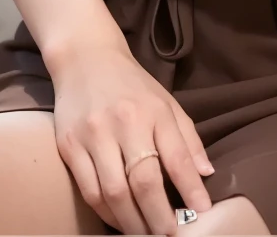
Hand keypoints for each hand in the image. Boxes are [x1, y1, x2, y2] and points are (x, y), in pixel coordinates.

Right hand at [50, 41, 214, 235]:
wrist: (85, 58)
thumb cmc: (131, 85)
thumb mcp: (166, 102)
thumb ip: (187, 138)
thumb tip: (206, 174)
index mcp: (154, 111)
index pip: (176, 157)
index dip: (190, 189)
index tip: (202, 212)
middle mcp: (124, 122)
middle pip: (143, 181)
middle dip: (159, 217)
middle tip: (170, 235)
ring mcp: (94, 134)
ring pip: (114, 192)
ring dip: (132, 222)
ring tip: (146, 234)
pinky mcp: (69, 145)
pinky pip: (89, 191)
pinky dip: (106, 213)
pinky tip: (119, 220)